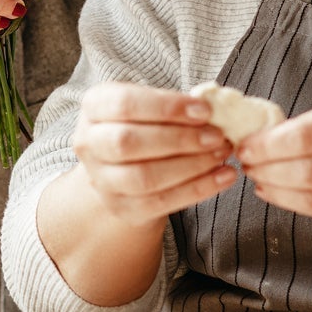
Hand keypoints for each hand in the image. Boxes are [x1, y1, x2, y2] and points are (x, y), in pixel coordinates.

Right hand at [71, 82, 235, 228]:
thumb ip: (175, 105)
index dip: (167, 107)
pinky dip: (198, 190)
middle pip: (129, 143)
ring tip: (222, 154)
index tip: (205, 110)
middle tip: (218, 136)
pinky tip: (223, 177)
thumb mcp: (151, 105)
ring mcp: (101, 180)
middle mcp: (88, 143)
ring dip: (191, 166)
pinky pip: (161, 202)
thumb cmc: (144, 124)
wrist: (125, 165)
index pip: (125, 104)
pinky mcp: (122, 208)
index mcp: (94, 106)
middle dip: (180, 139)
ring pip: (144, 177)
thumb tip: (216, 108)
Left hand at [237, 85, 311, 227]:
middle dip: (267, 169)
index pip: (309, 136)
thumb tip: (269, 139)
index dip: (269, 144)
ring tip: (258, 178)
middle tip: (244, 162)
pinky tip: (283, 192)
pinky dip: (300, 204)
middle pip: (308, 172)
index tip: (245, 143)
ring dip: (278, 191)